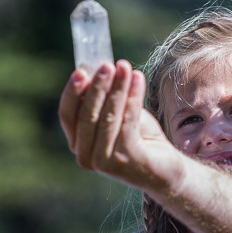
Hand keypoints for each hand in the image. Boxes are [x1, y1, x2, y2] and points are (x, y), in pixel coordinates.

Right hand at [56, 61, 180, 189]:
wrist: (164, 167)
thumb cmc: (138, 138)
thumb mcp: (115, 115)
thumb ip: (102, 99)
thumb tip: (95, 68)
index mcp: (78, 144)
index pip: (67, 116)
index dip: (72, 93)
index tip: (80, 71)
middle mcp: (86, 157)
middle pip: (87, 115)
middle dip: (97, 87)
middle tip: (107, 65)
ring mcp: (105, 162)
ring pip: (108, 117)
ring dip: (117, 89)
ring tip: (126, 67)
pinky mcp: (127, 160)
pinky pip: (128, 122)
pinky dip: (133, 98)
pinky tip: (138, 79)